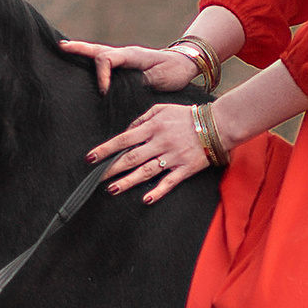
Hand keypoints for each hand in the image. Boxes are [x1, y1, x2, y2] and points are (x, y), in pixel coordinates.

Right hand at [57, 34, 200, 96]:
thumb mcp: (160, 77)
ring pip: (98, 53)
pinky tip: (81, 62)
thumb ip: (141, 80)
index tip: (104, 93)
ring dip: (81, 51)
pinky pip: (104, 60)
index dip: (101, 76)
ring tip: (63, 49)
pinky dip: (90, 59)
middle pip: (97, 49)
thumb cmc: (174, 71)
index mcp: (132, 55)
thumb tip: (123, 86)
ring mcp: (123, 58)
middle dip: (78, 48)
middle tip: (60, 46)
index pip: (107, 59)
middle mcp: (124, 54)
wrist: (184, 65)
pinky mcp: (124, 64)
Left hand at [89, 97, 219, 200]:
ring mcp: (173, 157)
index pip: (123, 140)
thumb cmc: (187, 115)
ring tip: (113, 189)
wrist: (217, 124)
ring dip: (128, 181)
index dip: (105, 150)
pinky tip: (146, 199)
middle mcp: (160, 143)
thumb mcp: (161, 109)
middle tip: (96, 178)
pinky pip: (169, 182)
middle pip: (131, 158)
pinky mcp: (185, 168)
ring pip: (146, 172)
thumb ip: (142, 119)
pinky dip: (158, 191)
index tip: (91, 158)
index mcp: (153, 127)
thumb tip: (127, 132)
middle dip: (111, 169)